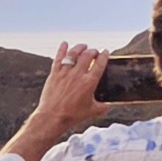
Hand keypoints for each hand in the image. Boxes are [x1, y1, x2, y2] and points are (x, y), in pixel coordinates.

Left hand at [13, 40, 108, 159]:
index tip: (105, 52)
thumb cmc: (72, 115)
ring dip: (79, 48)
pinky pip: (58, 58)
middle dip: (92, 51)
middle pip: (87, 55)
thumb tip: (108, 106)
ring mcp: (65, 73)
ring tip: (83, 46)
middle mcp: (78, 75)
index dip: (104, 56)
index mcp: (89, 82)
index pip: (99, 64)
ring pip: (73, 54)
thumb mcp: (91, 111)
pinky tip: (64, 44)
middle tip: (94, 51)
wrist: (52, 117)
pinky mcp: (54, 74)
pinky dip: (62, 49)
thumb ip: (102, 107)